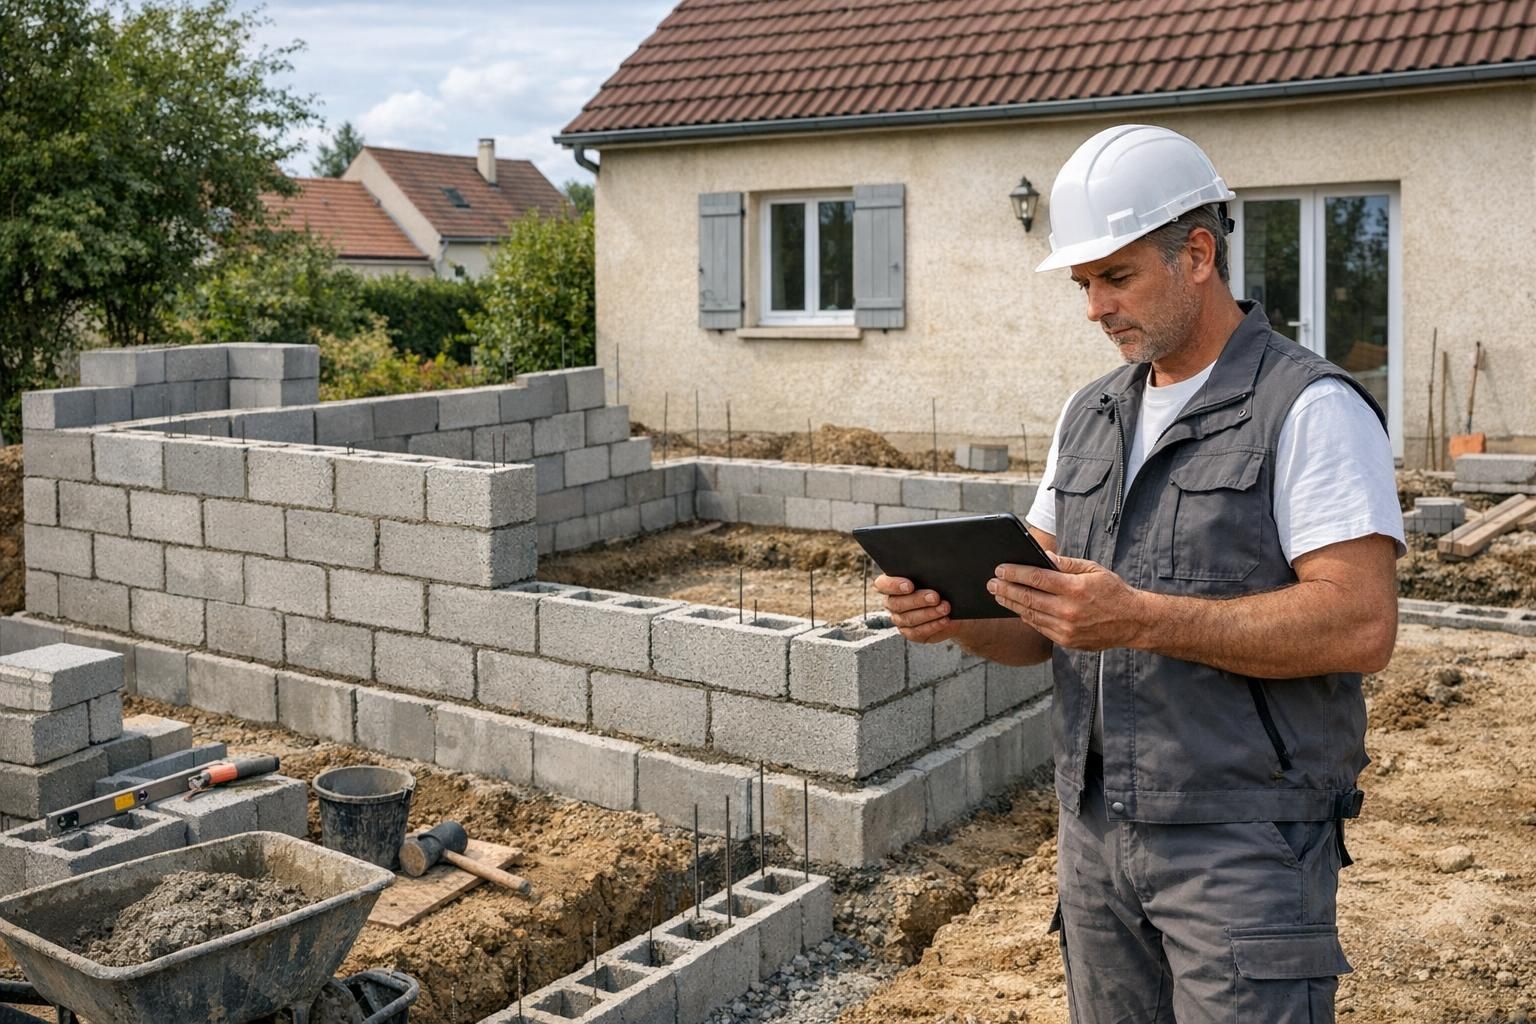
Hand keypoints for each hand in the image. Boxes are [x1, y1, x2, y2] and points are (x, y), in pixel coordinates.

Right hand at [873, 574, 959, 643]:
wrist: (952, 605)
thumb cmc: (939, 584)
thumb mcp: (932, 576)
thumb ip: (926, 573)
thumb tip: (933, 572)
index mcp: (891, 584)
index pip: (882, 584)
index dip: (893, 585)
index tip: (910, 586)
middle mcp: (892, 602)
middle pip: (897, 604)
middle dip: (917, 600)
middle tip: (935, 597)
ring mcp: (899, 619)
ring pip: (908, 619)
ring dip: (929, 613)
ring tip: (945, 608)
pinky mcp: (910, 633)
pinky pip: (917, 632)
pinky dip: (932, 626)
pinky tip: (944, 620)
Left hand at [988, 554, 1146, 650]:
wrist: (1133, 622)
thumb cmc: (1113, 592)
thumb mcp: (1093, 569)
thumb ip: (1066, 564)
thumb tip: (1043, 556)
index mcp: (1076, 589)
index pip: (1037, 578)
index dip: (1015, 573)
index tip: (1000, 569)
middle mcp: (1069, 610)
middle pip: (1028, 598)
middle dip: (1006, 589)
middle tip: (991, 583)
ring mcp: (1066, 629)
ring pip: (1030, 615)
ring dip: (1011, 604)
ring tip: (999, 595)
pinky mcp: (1066, 641)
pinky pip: (1040, 627)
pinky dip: (1026, 617)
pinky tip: (1018, 608)